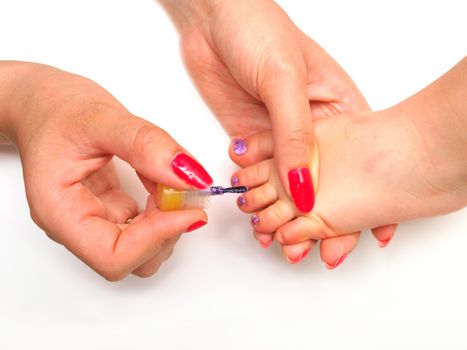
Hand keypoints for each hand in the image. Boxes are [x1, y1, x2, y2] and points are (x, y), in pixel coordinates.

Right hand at [0, 62, 211, 279]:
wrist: (44, 105)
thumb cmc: (57, 111)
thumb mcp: (101, 117)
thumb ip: (146, 145)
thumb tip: (190, 176)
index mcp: (60, 213)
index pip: (113, 256)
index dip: (158, 238)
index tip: (190, 210)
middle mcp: (77, 226)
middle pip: (133, 259)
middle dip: (167, 229)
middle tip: (185, 191)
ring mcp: (95, 221)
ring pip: (143, 248)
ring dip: (168, 220)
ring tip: (169, 181)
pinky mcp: (111, 211)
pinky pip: (146, 225)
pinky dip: (165, 208)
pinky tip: (163, 182)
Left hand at [159, 0, 395, 258]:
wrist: (212, 18)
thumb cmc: (259, 30)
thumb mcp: (285, 82)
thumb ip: (295, 137)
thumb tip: (304, 187)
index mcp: (336, 108)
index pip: (361, 161)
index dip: (370, 198)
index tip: (376, 231)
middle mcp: (310, 127)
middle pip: (327, 182)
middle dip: (329, 218)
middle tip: (326, 251)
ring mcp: (279, 136)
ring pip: (291, 186)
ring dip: (293, 217)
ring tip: (291, 246)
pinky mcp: (252, 141)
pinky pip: (260, 178)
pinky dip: (262, 202)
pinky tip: (262, 222)